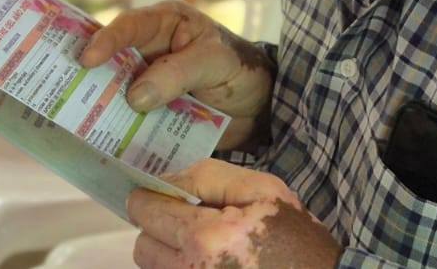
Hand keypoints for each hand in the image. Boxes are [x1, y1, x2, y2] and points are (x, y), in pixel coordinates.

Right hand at [81, 1, 274, 150]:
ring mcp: (147, 83)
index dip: (106, 40)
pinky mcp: (150, 113)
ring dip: (97, 107)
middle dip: (87, 75)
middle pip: (111, 60)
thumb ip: (178, 74)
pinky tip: (99, 143)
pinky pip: (127, 120)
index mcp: (165, 24)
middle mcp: (149, 51)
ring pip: (114, 92)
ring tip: (71, 121)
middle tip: (58, 89)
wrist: (261, 108)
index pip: (130, 26)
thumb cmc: (242, 70)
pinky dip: (116, 130)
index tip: (87, 59)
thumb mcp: (216, 63)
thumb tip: (134, 97)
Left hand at [129, 160, 339, 268]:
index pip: (149, 211)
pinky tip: (206, 260)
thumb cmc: (293, 235)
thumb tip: (165, 180)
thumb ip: (210, 177)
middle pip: (144, 244)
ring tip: (202, 244)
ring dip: (167, 251)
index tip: (157, 193)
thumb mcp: (262, 189)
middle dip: (159, 226)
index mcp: (208, 238)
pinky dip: (180, 266)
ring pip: (152, 266)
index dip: (151, 197)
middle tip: (187, 219)